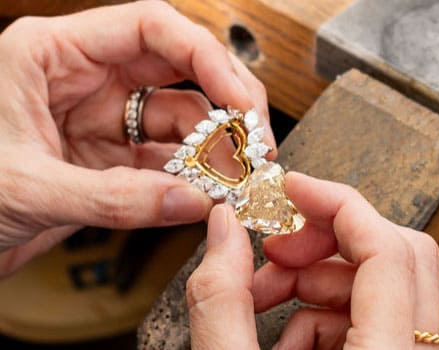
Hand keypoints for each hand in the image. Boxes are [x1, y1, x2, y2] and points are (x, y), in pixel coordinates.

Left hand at [0, 1, 275, 274]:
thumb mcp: (26, 188)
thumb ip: (115, 198)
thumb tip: (194, 202)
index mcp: (54, 54)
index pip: (151, 28)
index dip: (206, 59)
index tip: (241, 99)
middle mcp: (85, 80)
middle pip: (178, 71)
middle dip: (223, 103)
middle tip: (254, 139)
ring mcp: (102, 122)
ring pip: (177, 123)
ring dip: (211, 149)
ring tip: (237, 175)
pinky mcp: (109, 161)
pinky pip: (164, 163)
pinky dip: (190, 178)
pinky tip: (208, 192)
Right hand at [187, 173, 438, 348]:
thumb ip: (220, 301)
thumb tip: (222, 228)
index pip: (388, 250)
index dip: (338, 202)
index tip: (293, 187)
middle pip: (394, 257)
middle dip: (322, 241)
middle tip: (273, 250)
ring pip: (376, 285)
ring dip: (312, 279)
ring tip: (259, 300)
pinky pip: (364, 316)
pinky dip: (316, 315)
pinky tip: (279, 338)